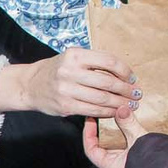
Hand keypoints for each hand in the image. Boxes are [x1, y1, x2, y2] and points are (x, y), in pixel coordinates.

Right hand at [8, 47, 139, 119]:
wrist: (30, 85)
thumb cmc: (57, 70)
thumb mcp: (72, 58)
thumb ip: (94, 62)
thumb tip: (123, 73)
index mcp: (76, 55)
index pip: (108, 61)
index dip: (125, 71)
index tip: (132, 78)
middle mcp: (70, 71)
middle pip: (107, 82)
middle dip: (126, 90)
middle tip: (136, 94)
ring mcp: (66, 90)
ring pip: (102, 98)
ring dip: (120, 103)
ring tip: (130, 105)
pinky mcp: (65, 106)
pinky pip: (92, 110)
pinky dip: (107, 112)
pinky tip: (114, 112)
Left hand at [81, 107, 148, 167]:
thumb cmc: (153, 165)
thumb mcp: (138, 141)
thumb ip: (128, 124)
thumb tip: (121, 109)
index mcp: (110, 165)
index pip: (91, 148)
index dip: (88, 133)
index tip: (90, 119)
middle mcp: (118, 164)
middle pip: (104, 143)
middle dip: (105, 127)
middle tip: (107, 112)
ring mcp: (128, 161)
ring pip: (118, 142)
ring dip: (119, 128)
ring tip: (121, 113)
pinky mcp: (139, 156)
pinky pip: (131, 143)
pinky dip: (130, 132)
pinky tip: (134, 121)